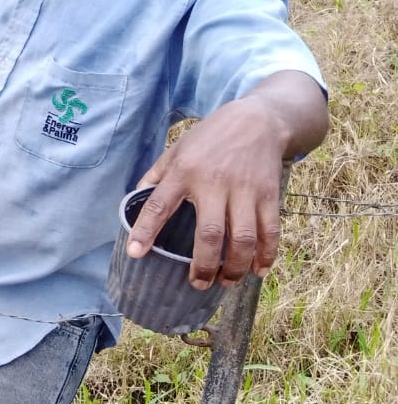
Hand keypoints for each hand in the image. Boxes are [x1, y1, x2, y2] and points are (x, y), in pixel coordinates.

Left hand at [127, 96, 284, 288]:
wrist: (258, 119)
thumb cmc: (210, 137)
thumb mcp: (176, 149)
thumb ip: (155, 175)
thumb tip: (133, 200)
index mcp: (184, 172)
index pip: (159, 205)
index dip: (146, 231)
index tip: (136, 254)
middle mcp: (214, 183)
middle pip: (209, 234)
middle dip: (204, 266)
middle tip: (198, 285)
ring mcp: (244, 190)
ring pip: (243, 238)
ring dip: (236, 267)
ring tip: (226, 282)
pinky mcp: (269, 194)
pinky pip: (270, 230)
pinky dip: (267, 254)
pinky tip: (259, 270)